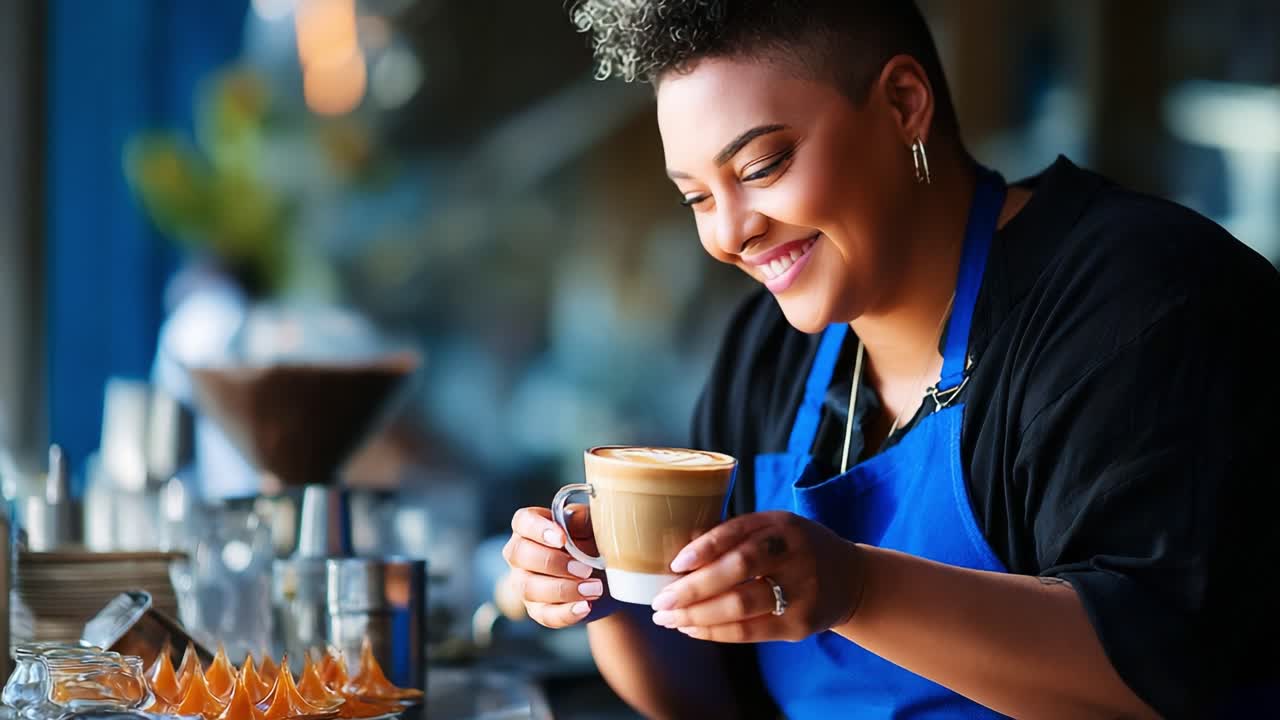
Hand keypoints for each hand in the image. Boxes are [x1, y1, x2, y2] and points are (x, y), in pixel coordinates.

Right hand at [503, 505, 605, 627]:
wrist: (609, 578)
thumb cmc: (594, 543)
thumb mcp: (594, 526)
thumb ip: (582, 518)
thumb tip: (571, 518)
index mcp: (531, 527)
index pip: (522, 521)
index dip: (538, 529)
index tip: (563, 539)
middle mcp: (521, 555)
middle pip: (519, 555)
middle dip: (553, 562)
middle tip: (586, 568)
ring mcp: (525, 584)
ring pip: (528, 588)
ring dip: (563, 589)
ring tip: (594, 588)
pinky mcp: (538, 610)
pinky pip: (545, 615)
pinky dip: (566, 613)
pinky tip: (585, 606)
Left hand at [649, 511, 863, 641]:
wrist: (852, 579)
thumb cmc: (797, 549)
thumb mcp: (776, 527)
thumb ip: (738, 535)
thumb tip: (680, 556)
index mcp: (783, 525)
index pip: (738, 534)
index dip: (703, 548)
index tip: (674, 564)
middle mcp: (794, 554)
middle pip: (737, 570)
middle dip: (693, 588)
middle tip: (661, 600)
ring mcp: (800, 591)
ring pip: (740, 606)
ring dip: (698, 615)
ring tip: (669, 619)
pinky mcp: (800, 624)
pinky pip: (750, 632)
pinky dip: (716, 632)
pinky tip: (693, 629)